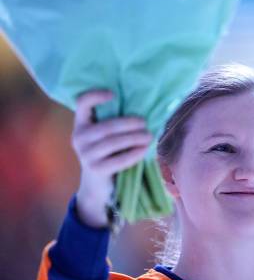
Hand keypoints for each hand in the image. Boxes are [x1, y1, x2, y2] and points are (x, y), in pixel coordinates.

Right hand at [72, 90, 151, 227]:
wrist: (97, 185)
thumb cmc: (108, 154)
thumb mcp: (105, 137)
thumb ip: (114, 124)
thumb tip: (144, 110)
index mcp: (80, 124)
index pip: (82, 103)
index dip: (96, 95)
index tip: (114, 94)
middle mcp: (79, 138)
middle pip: (108, 126)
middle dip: (130, 124)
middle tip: (146, 123)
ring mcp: (86, 155)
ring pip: (115, 142)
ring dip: (136, 138)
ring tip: (149, 136)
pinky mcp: (96, 169)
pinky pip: (120, 159)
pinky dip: (135, 153)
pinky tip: (144, 150)